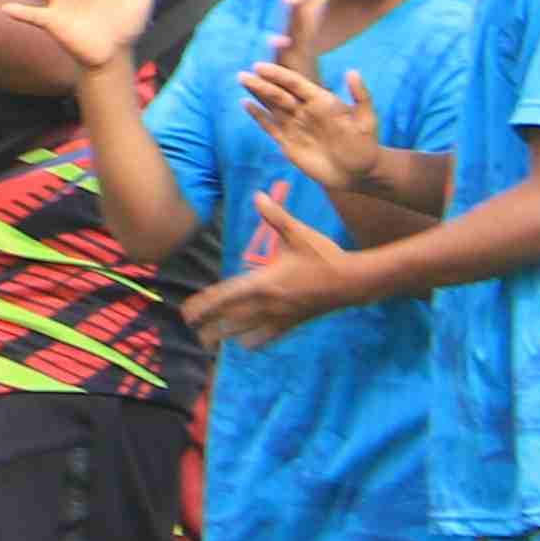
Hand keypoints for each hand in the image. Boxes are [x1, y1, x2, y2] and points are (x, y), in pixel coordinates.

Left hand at [183, 184, 364, 340]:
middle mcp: (268, 303)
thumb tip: (258, 195)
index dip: (206, 305)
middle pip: (231, 316)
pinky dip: (254, 341)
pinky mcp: (292, 323)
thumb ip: (275, 216)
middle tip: (190, 327)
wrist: (351, 281)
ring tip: (209, 341)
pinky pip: (268, 336)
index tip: (188, 312)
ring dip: (226, 336)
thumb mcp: (298, 233)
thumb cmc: (323, 255)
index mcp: (265, 281)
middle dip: (209, 323)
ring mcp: (280, 316)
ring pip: (246, 331)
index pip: (227, 296)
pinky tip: (246, 345)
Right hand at [238, 55, 382, 197]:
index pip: (296, 84)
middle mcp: (305, 110)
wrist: (358, 172)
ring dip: (257, 94)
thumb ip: (361, 97)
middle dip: (262, 84)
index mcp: (321, 100)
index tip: (261, 67)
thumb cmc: (365, 146)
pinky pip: (271, 127)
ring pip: (272, 107)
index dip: (279, 75)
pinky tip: (246, 104)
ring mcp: (295, 125)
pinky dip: (258, 116)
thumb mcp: (367, 120)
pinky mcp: (289, 143)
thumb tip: (353, 72)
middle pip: (279, 94)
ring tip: (243, 80)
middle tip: (244, 74)